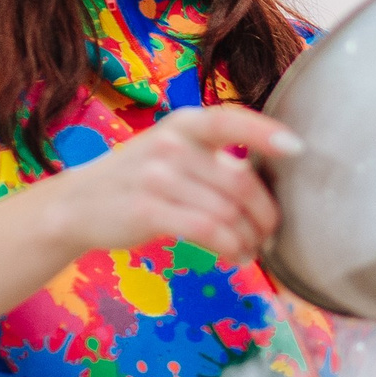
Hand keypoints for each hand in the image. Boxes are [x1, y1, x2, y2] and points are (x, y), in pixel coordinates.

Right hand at [38, 105, 293, 263]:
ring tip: (250, 251)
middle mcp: (171, 144)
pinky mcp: (147, 210)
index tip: (299, 149)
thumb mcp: (174, 153)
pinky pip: (207, 230)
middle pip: (241, 182)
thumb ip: (216, 159)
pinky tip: (233, 256)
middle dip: (266, 215)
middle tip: (269, 236)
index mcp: (185, 124)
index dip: (266, 134)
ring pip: (228, 212)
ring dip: (249, 239)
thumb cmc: (142, 181)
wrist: (77, 205)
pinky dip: (230, 248)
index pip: (232, 120)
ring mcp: (157, 176)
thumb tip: (276, 185)